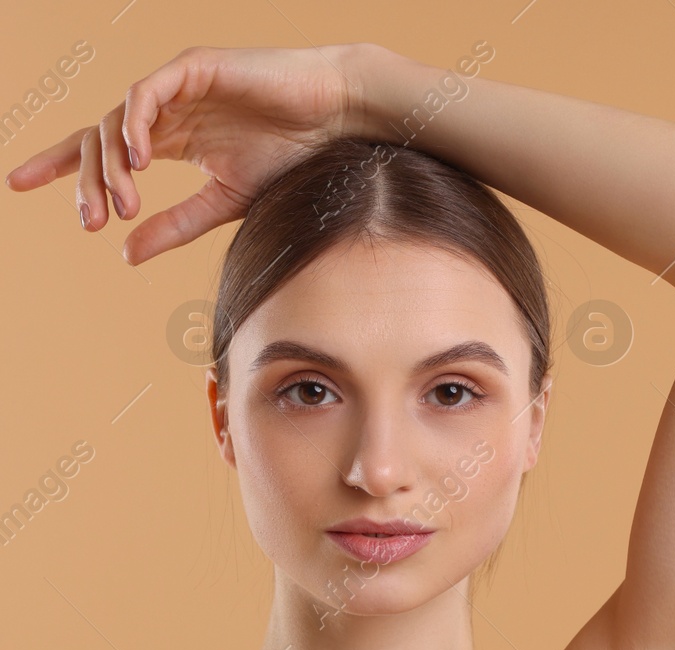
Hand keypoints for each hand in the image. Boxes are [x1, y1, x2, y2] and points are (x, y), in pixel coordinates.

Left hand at [3, 43, 378, 264]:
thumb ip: (175, 224)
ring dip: (111, 166)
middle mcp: (166, 112)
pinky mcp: (193, 68)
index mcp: (172, 138)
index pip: (101, 149)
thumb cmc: (294, 158)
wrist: (339, 121)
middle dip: (82, 179)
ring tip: (121, 202)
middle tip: (88, 221)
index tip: (17, 185)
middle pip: (97, 138)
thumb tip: (124, 254)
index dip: (60, 165)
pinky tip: (140, 161)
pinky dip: (136, 125)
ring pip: (117, 121)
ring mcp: (177, 87)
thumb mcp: (225, 203)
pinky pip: (146, 95)